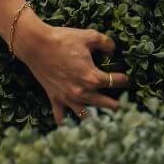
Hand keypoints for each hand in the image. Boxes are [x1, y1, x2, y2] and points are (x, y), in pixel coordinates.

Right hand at [14, 20, 129, 125]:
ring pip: (85, 114)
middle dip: (115, 105)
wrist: (36, 45)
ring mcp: (68, 97)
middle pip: (105, 103)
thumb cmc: (62, 40)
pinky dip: (65, 122)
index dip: (124, 79)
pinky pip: (61, 115)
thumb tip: (112, 49)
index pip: (115, 82)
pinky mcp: (55, 98)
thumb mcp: (89, 36)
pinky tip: (68, 126)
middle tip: (122, 107)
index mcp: (93, 77)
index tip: (127, 79)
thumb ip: (105, 42)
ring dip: (95, 117)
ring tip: (102, 120)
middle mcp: (82, 92)